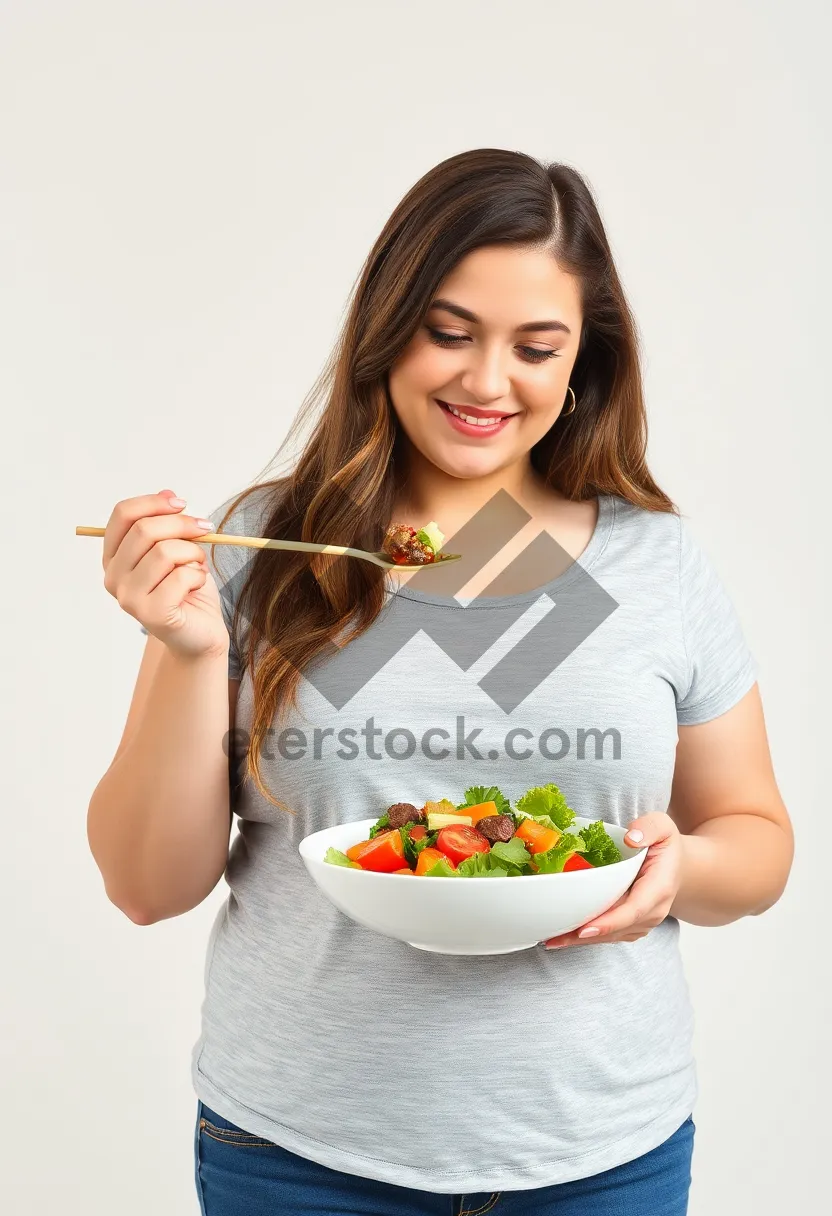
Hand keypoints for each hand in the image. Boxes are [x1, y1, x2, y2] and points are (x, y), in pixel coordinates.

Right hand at [102, 490, 228, 661]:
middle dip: (182, 524)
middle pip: (144, 530)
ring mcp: (128, 597)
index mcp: (113, 556)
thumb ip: (169, 523)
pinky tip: (196, 585)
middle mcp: (113, 577)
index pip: (122, 514)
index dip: (153, 503)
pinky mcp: (149, 614)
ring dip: (192, 554)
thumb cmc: (187, 589)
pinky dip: (198, 575)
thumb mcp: (180, 548)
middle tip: (205, 529)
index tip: (181, 503)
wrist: (200, 631)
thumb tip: (169, 493)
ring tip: (197, 566)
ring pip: (165, 552)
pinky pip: (180, 577)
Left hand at [541, 813, 683, 947]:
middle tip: (553, 938)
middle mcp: (653, 912)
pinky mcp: (632, 927)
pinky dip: (585, 938)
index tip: (584, 928)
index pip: (633, 910)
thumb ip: (649, 828)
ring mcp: (643, 923)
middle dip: (584, 935)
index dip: (609, 921)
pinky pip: (609, 935)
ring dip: (580, 941)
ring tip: (551, 940)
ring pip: (610, 936)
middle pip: (616, 929)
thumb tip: (631, 838)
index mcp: (659, 888)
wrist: (676, 866)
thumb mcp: (662, 826)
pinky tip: (563, 936)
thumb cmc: (664, 845)